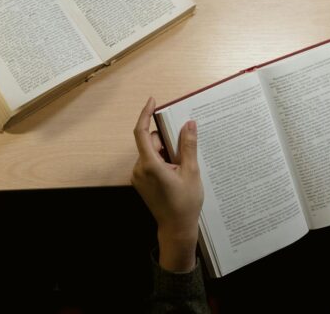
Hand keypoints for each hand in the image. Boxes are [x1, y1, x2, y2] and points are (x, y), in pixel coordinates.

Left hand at [132, 97, 203, 272]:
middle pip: (150, 142)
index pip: (142, 132)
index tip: (152, 101)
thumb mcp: (191, 172)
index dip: (145, 114)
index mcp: (149, 165)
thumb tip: (189, 124)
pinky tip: (177, 171)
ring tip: (183, 166)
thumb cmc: (184, 204)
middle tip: (184, 144)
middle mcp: (139, 169)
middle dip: (166, 139)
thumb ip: (188, 146)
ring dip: (166, 152)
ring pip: (151, 153)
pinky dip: (162, 160)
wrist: (176, 228)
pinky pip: (150, 162)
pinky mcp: (141, 182)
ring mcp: (138, 176)